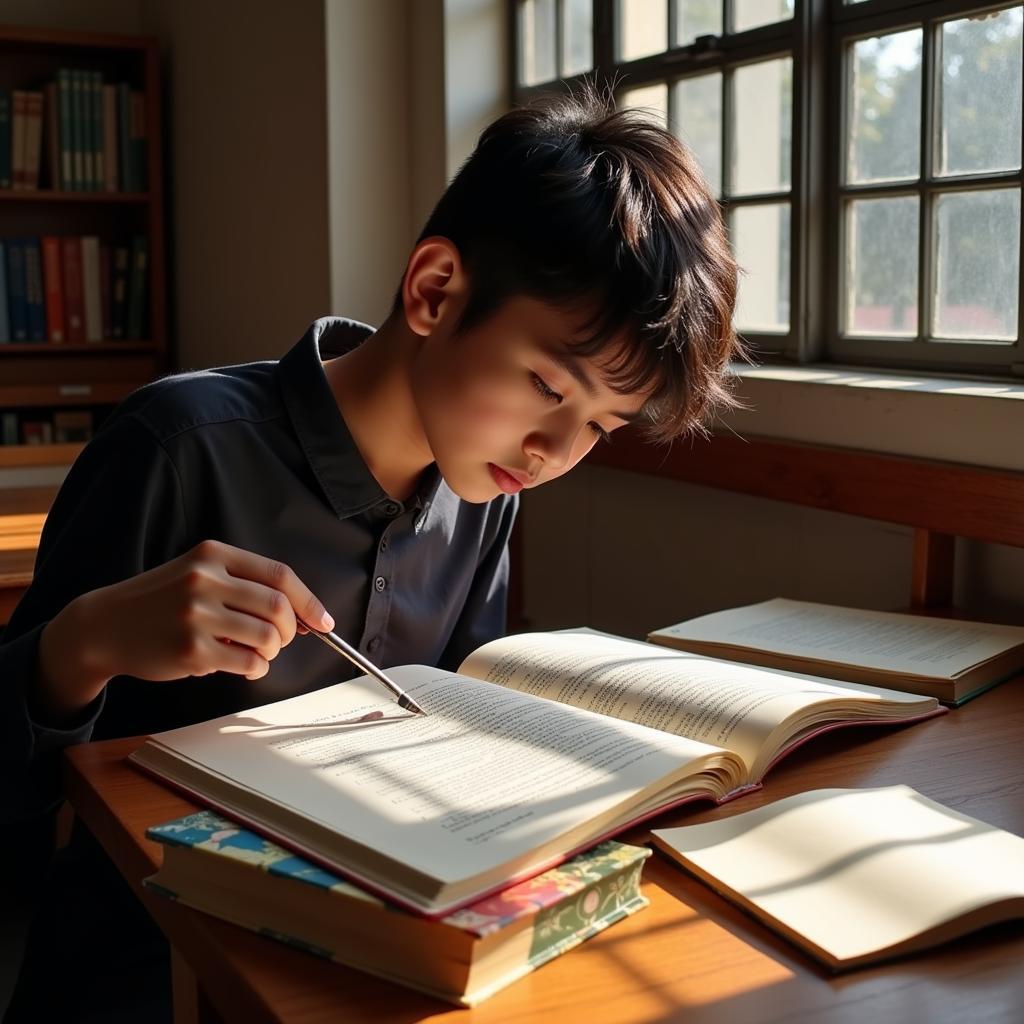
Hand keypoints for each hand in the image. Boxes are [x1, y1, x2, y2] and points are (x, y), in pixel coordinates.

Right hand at [35, 540, 334, 718]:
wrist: (104, 625)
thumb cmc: (161, 602)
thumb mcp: (199, 574)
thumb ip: (246, 587)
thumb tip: (306, 616)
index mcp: (213, 554)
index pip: (279, 575)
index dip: (309, 601)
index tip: (324, 621)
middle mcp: (205, 580)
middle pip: (278, 607)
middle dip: (291, 629)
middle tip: (282, 640)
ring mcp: (196, 615)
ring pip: (267, 637)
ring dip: (272, 651)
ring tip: (256, 652)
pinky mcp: (191, 650)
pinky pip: (248, 663)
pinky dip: (257, 669)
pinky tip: (243, 666)